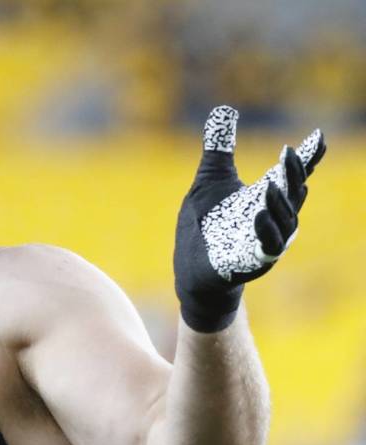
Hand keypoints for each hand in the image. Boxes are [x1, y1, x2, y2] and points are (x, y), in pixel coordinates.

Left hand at [174, 105, 325, 331]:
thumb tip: (223, 109)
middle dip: (293, 174)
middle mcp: (273, 217)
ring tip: (271, 184)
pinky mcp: (251, 261)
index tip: (318, 136)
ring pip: (284, 221)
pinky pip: (266, 246)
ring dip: (280, 203)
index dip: (307, 156)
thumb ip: (219, 146)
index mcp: (266, 195)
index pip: (291, 173)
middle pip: (293, 194)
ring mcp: (266, 240)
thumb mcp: (210, 179)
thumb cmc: (206, 224)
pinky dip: (264, 230)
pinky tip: (258, 214)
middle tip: (289, 152)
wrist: (192, 269)